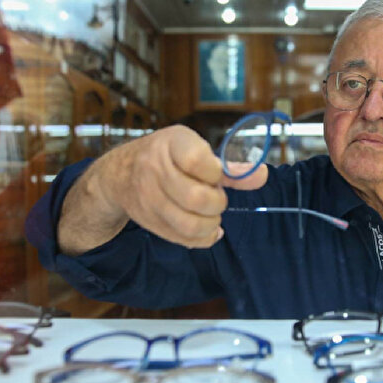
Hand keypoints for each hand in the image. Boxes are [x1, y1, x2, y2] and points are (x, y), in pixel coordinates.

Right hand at [58, 125, 267, 253]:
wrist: (120, 173)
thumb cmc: (166, 156)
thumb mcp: (194, 148)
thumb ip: (229, 165)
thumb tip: (261, 175)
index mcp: (170, 144)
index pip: (196, 161)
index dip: (215, 173)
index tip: (217, 174)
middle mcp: (154, 170)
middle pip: (196, 198)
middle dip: (217, 202)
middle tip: (217, 198)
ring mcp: (149, 199)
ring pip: (190, 225)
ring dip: (211, 224)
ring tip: (213, 216)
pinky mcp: (149, 222)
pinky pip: (182, 239)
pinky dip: (203, 239)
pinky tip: (209, 230)